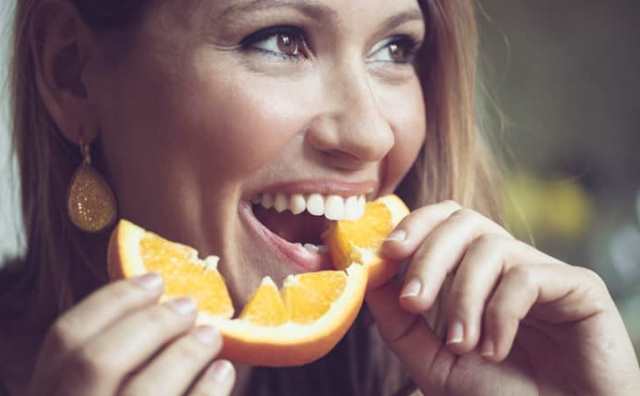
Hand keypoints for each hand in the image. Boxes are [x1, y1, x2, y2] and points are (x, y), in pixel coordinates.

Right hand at [28, 274, 234, 395]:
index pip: (65, 338)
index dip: (113, 300)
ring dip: (184, 353)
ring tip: (210, 334)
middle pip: (97, 360)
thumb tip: (166, 301)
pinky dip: (208, 392)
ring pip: (143, 393)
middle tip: (189, 305)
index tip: (154, 279)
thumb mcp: (93, 389)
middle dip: (151, 323)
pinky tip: (224, 371)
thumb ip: (116, 358)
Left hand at [367, 201, 639, 395]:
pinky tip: (496, 350)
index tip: (387, 253)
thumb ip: (400, 322)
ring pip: (491, 247)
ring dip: (464, 298)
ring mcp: (545, 272)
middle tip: (413, 301)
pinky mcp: (580, 288)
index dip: (414, 226)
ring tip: (462, 346)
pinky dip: (500, 313)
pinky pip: (527, 277)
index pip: (444, 221)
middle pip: (463, 222)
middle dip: (429, 259)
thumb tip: (370, 277)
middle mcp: (510, 264)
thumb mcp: (434, 362)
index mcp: (477, 273)